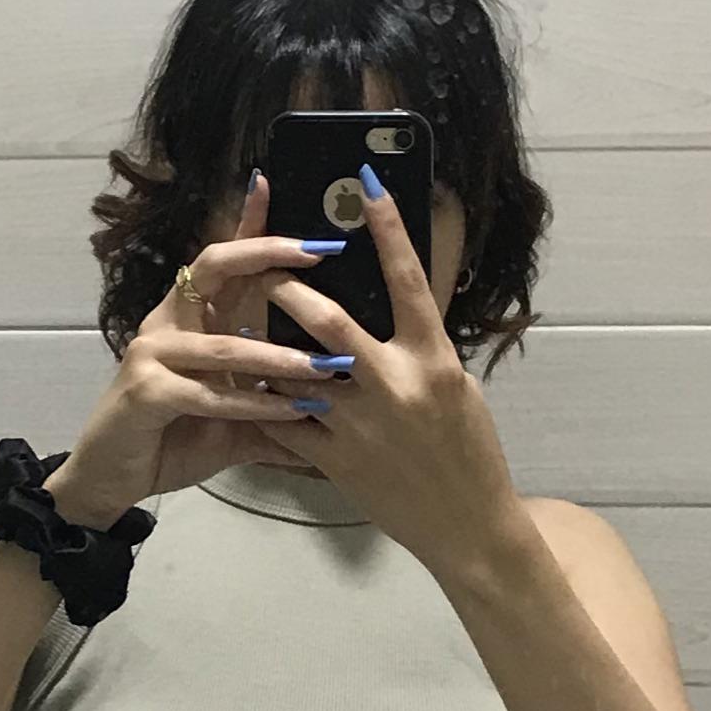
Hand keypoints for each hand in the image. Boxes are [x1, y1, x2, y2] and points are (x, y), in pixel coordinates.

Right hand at [51, 174, 341, 514]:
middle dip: (266, 252)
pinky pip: (211, 394)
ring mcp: (152, 353)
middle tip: (318, 251)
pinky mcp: (146, 391)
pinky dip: (256, 405)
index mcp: (188, 318)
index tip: (274, 186)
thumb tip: (331, 411)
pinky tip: (294, 412)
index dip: (247, 224)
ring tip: (329, 366)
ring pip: (225, 344)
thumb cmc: (170, 441)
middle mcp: (168, 323)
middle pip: (213, 266)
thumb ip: (276, 408)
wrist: (112, 480)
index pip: (221, 260)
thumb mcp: (234, 421)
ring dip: (282, 357)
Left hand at [263, 166, 525, 575]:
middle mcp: (394, 386)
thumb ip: (421, 350)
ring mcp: (360, 424)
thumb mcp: (457, 389)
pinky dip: (266, 401)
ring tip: (240, 323)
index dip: (388, 228)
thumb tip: (394, 313)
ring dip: (265, 345)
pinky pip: (287, 422)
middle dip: (291, 289)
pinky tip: (246, 386)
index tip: (368, 184)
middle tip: (266, 265)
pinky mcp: (335, 459)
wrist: (466, 526)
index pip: (408, 280)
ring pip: (295, 371)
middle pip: (329, 322)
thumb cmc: (470, 453)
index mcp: (432, 360)